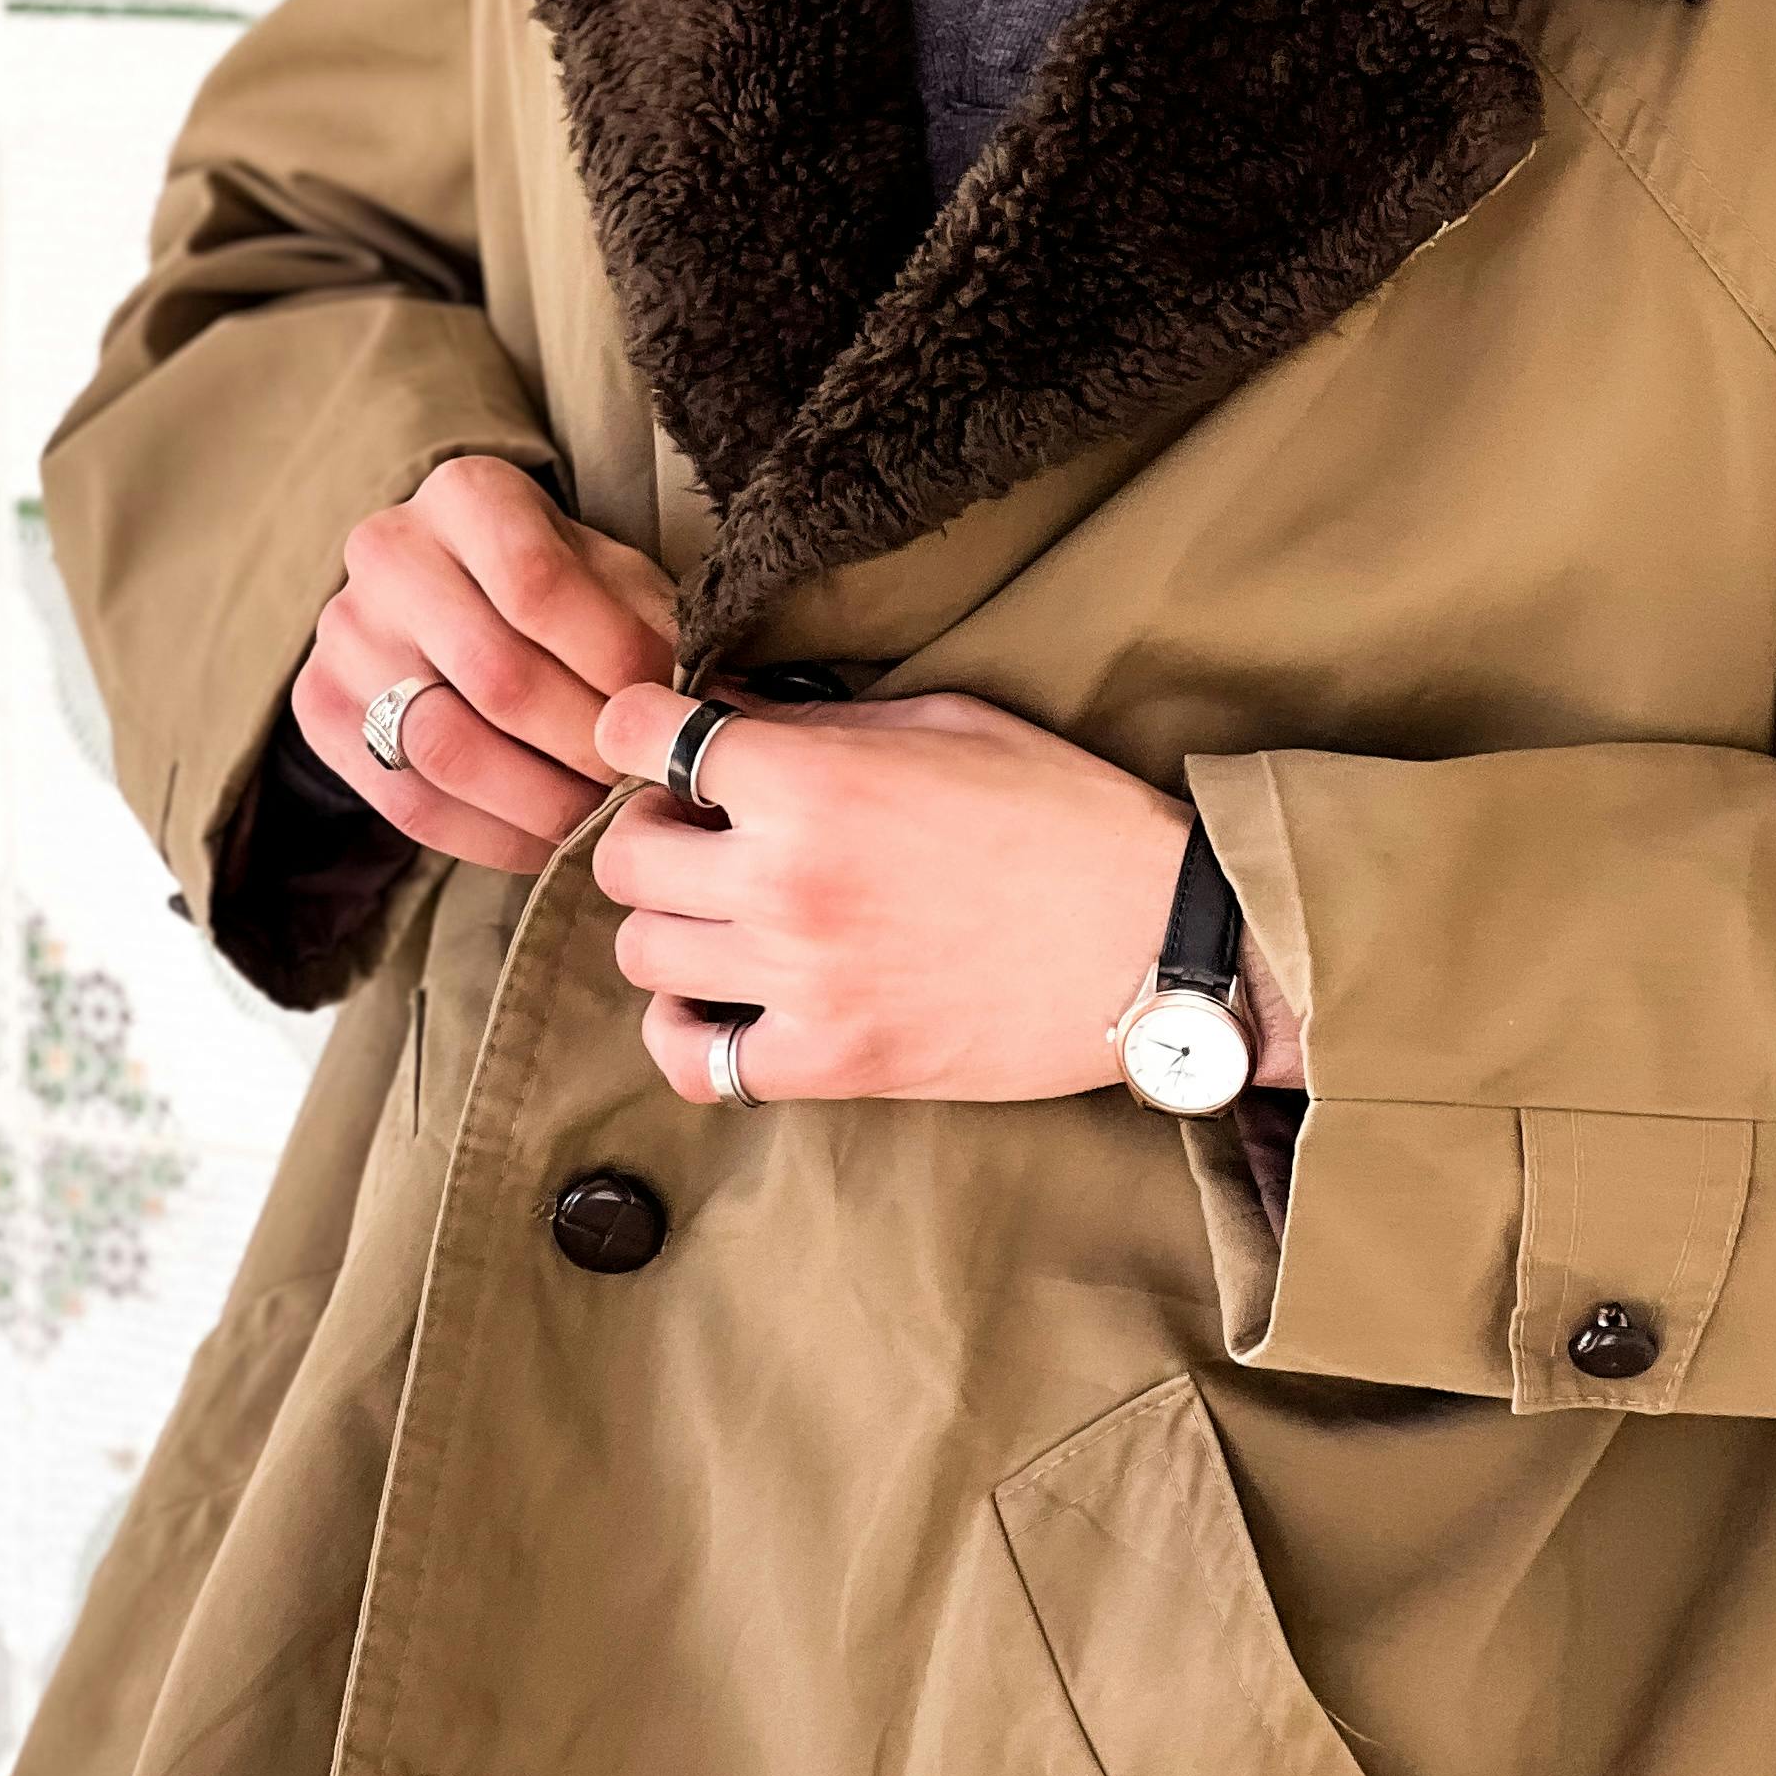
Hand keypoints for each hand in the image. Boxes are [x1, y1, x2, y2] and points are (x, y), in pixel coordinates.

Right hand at [292, 456, 676, 873]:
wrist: (439, 591)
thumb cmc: (549, 580)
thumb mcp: (607, 573)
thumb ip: (650, 624)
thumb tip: (707, 708)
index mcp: (467, 495)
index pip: (539, 584)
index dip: (612, 660)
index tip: (662, 710)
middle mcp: (389, 554)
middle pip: (496, 675)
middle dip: (585, 744)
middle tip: (642, 783)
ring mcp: (343, 635)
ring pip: (447, 748)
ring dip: (542, 803)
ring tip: (603, 820)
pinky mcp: (320, 711)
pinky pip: (408, 803)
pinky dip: (491, 837)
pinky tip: (548, 842)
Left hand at [589, 682, 1298, 1105]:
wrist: (1153, 940)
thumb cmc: (1062, 811)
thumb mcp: (944, 718)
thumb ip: (821, 718)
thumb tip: (726, 711)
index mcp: (809, 781)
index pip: (640, 736)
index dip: (637, 727)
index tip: (659, 736)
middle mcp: (784, 882)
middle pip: (622, 858)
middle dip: (651, 830)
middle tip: (704, 827)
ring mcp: (800, 982)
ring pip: (642, 956)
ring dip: (670, 924)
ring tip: (724, 912)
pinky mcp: (831, 1063)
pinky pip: (696, 1064)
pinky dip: (690, 1034)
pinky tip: (724, 1002)